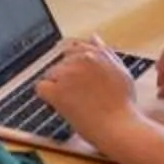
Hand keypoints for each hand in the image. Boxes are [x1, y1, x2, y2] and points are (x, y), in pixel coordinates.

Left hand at [38, 34, 143, 149]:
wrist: (118, 127)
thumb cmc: (123, 104)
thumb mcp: (120, 71)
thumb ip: (105, 52)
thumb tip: (93, 36)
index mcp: (95, 53)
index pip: (73, 50)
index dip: (75, 68)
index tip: (81, 82)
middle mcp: (80, 59)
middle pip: (61, 62)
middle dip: (66, 76)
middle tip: (81, 95)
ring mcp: (68, 75)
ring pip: (50, 74)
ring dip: (58, 86)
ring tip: (76, 102)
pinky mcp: (58, 92)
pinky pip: (40, 87)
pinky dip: (47, 96)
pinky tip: (60, 104)